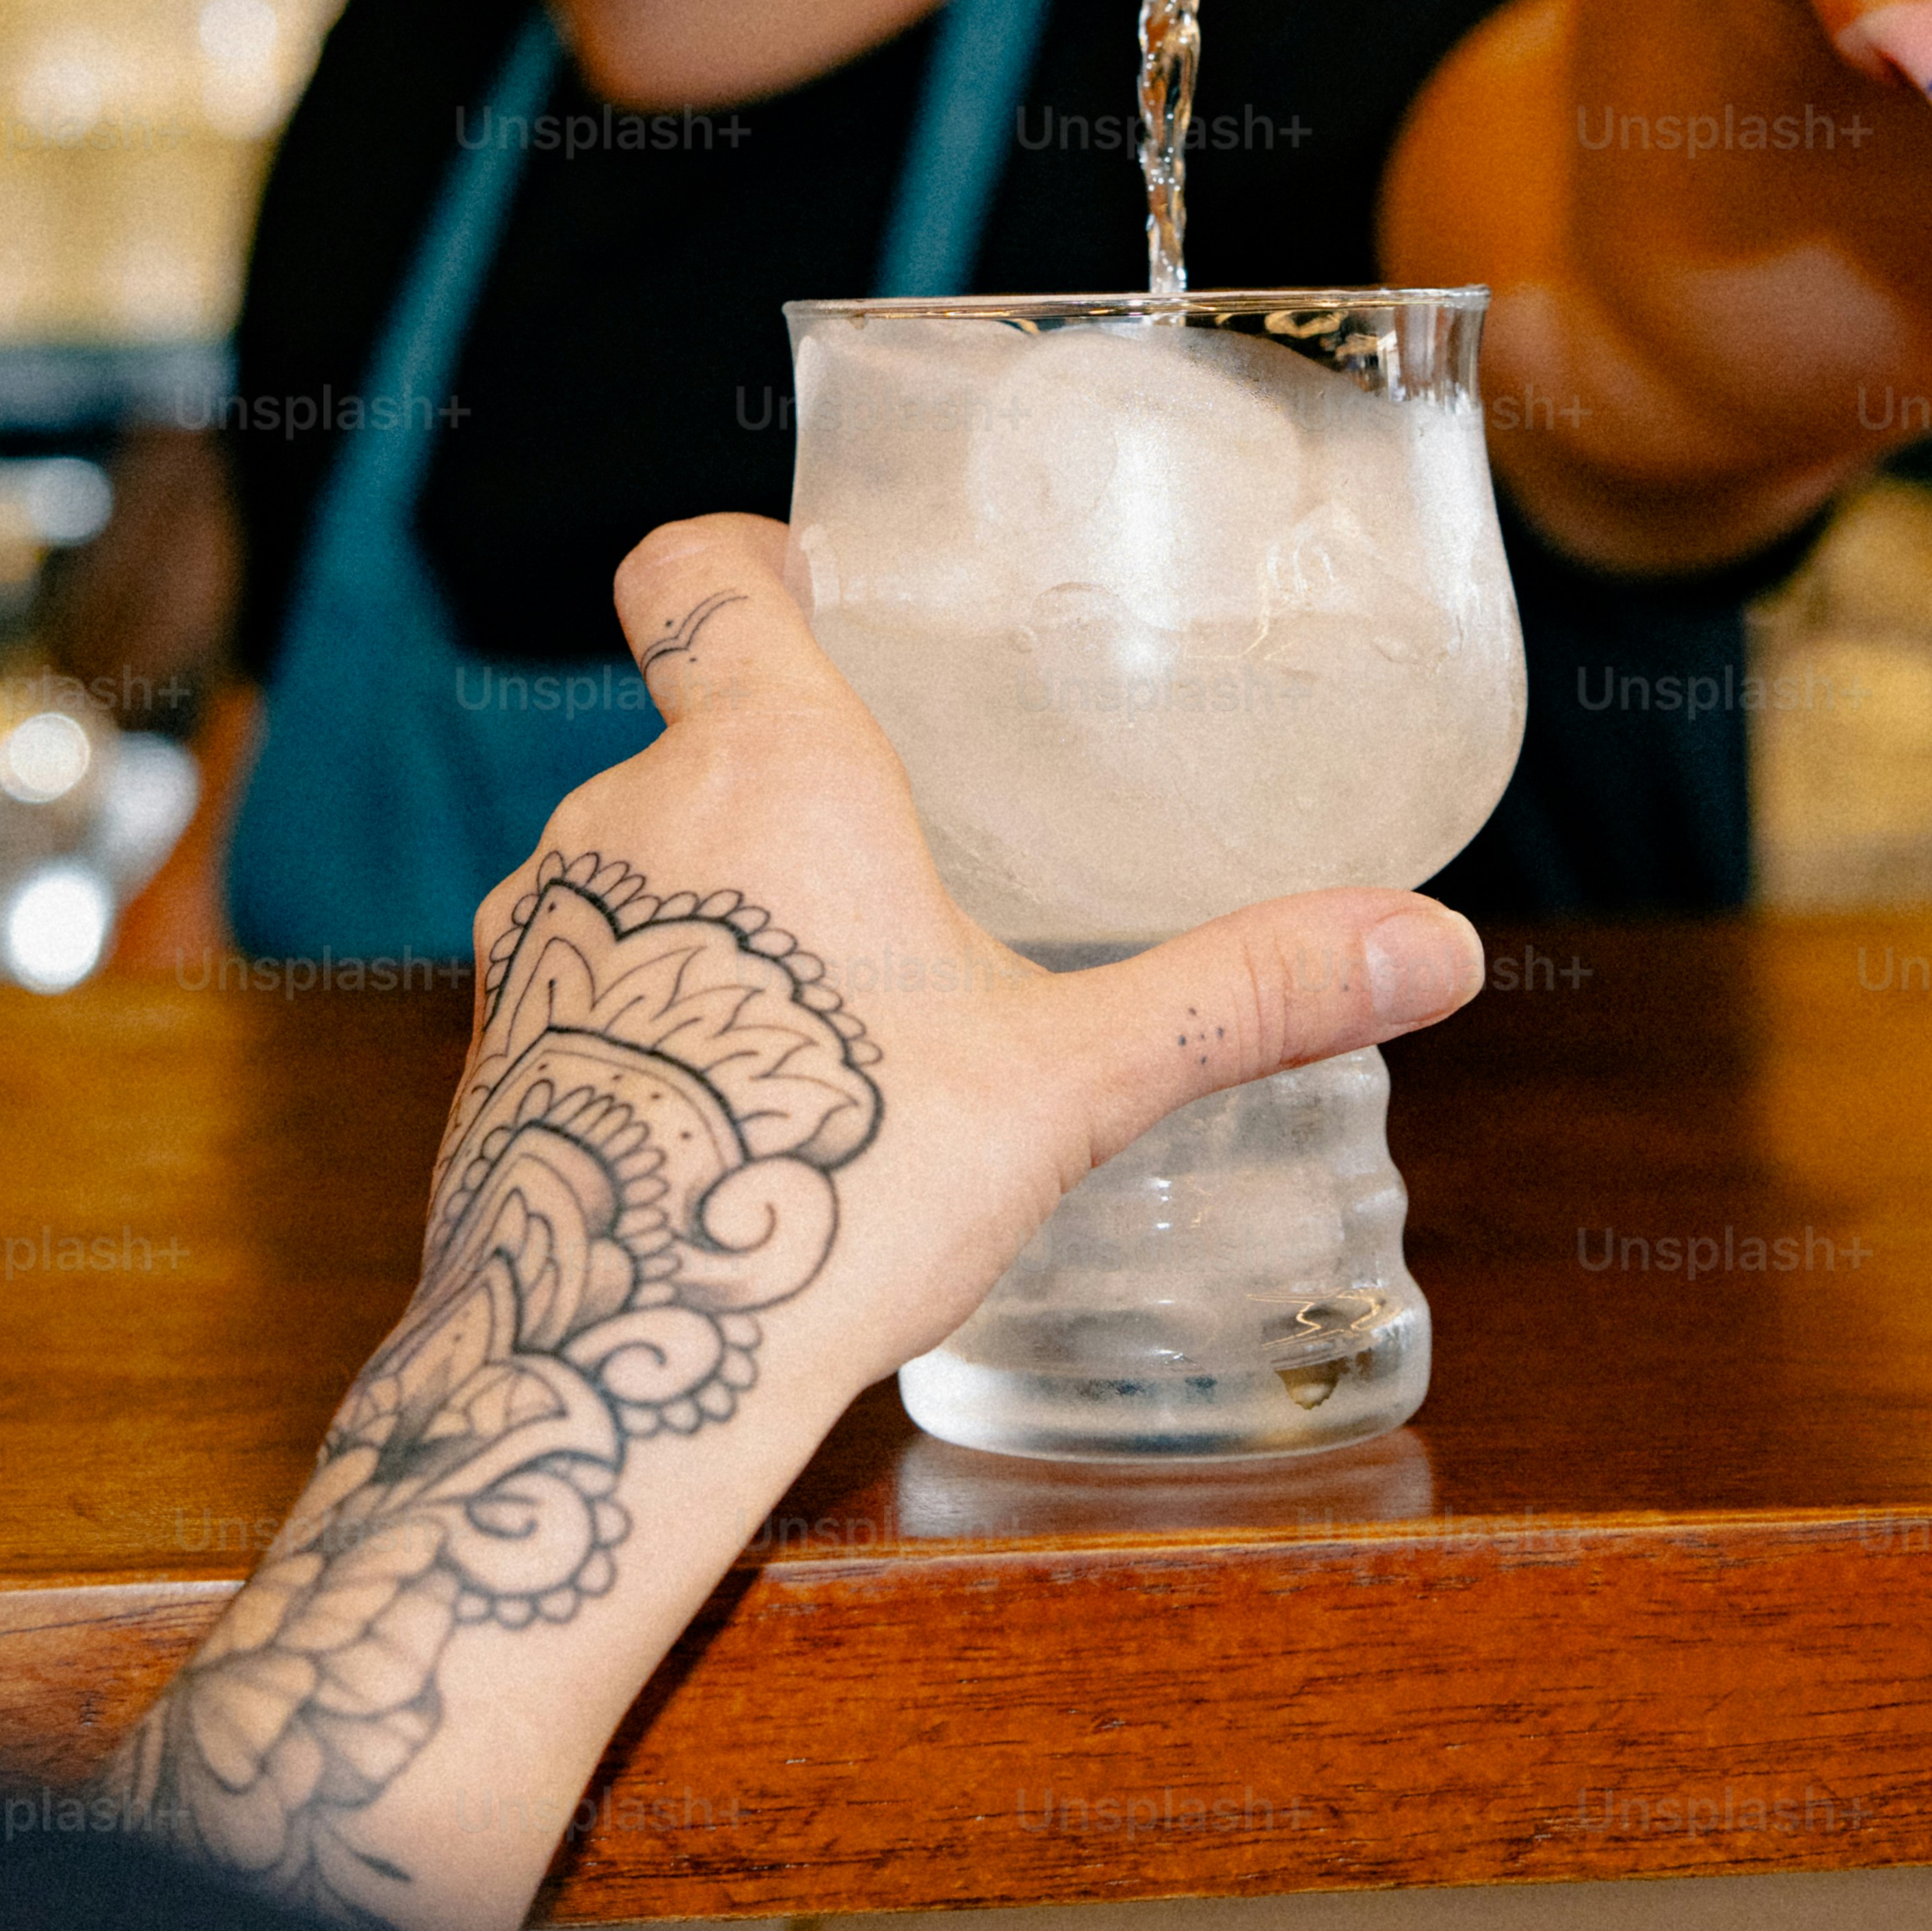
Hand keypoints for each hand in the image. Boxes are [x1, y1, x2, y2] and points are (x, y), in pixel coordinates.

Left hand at [512, 516, 1489, 1383]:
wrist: (612, 1372)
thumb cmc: (832, 1190)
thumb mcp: (1068, 1083)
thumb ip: (1243, 994)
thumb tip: (1432, 946)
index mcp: (763, 764)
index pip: (691, 570)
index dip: (746, 558)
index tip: (816, 587)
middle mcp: (622, 818)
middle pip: (696, 731)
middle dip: (792, 778)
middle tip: (903, 851)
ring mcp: (543, 935)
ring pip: (642, 863)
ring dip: (726, 902)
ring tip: (837, 1001)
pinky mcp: (499, 1048)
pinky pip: (591, 978)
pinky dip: (662, 1008)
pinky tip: (750, 1106)